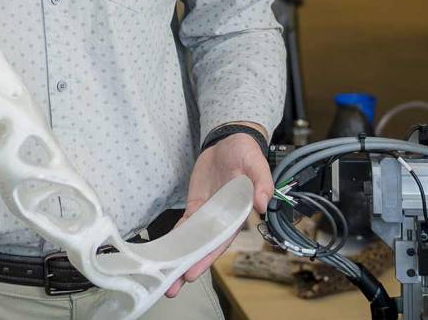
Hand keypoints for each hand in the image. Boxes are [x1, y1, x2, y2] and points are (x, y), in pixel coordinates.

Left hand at [164, 124, 272, 297]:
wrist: (231, 141)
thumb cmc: (247, 154)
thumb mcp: (257, 164)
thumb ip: (262, 183)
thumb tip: (263, 203)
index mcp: (238, 214)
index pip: (221, 242)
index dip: (207, 257)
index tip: (192, 271)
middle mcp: (222, 219)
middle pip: (203, 247)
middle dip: (188, 266)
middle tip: (172, 286)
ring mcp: (208, 213)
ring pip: (192, 240)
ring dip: (179, 257)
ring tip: (164, 277)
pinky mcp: (196, 204)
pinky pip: (185, 223)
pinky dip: (175, 237)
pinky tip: (164, 250)